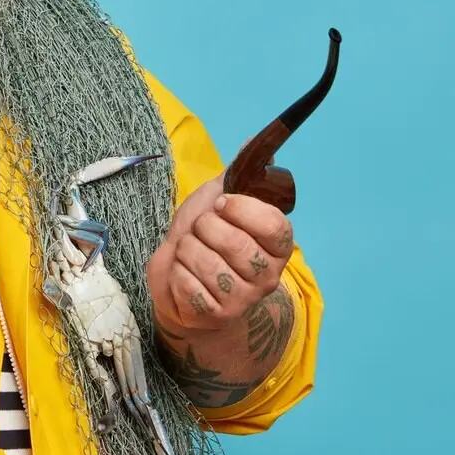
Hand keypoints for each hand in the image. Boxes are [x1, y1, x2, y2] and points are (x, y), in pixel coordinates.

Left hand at [146, 173, 295, 335]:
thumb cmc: (204, 238)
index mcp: (278, 245)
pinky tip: (184, 275)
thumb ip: (239, 174)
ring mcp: (243, 299)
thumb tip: (256, 139)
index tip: (222, 205)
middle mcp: (268, 275)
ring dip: (186, 251)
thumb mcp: (219, 199)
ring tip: (190, 253)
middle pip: (234, 243)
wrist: (180, 282)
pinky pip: (187, 283)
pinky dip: (176, 273)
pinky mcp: (216, 315)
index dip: (240, 209)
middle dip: (204, 229)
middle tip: (202, 232)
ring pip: (204, 261)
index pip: (272, 224)